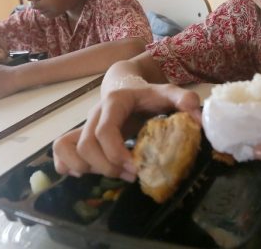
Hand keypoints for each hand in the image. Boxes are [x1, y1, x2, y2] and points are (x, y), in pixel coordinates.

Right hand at [53, 83, 200, 179]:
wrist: (127, 85)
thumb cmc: (148, 93)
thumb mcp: (168, 92)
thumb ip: (183, 100)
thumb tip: (198, 116)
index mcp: (114, 103)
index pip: (104, 130)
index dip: (116, 153)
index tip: (135, 168)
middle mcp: (94, 113)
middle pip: (87, 145)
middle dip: (106, 166)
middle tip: (131, 175)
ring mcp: (84, 124)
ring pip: (71, 149)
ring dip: (88, 168)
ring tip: (113, 174)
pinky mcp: (78, 134)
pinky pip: (61, 150)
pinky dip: (67, 165)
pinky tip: (86, 173)